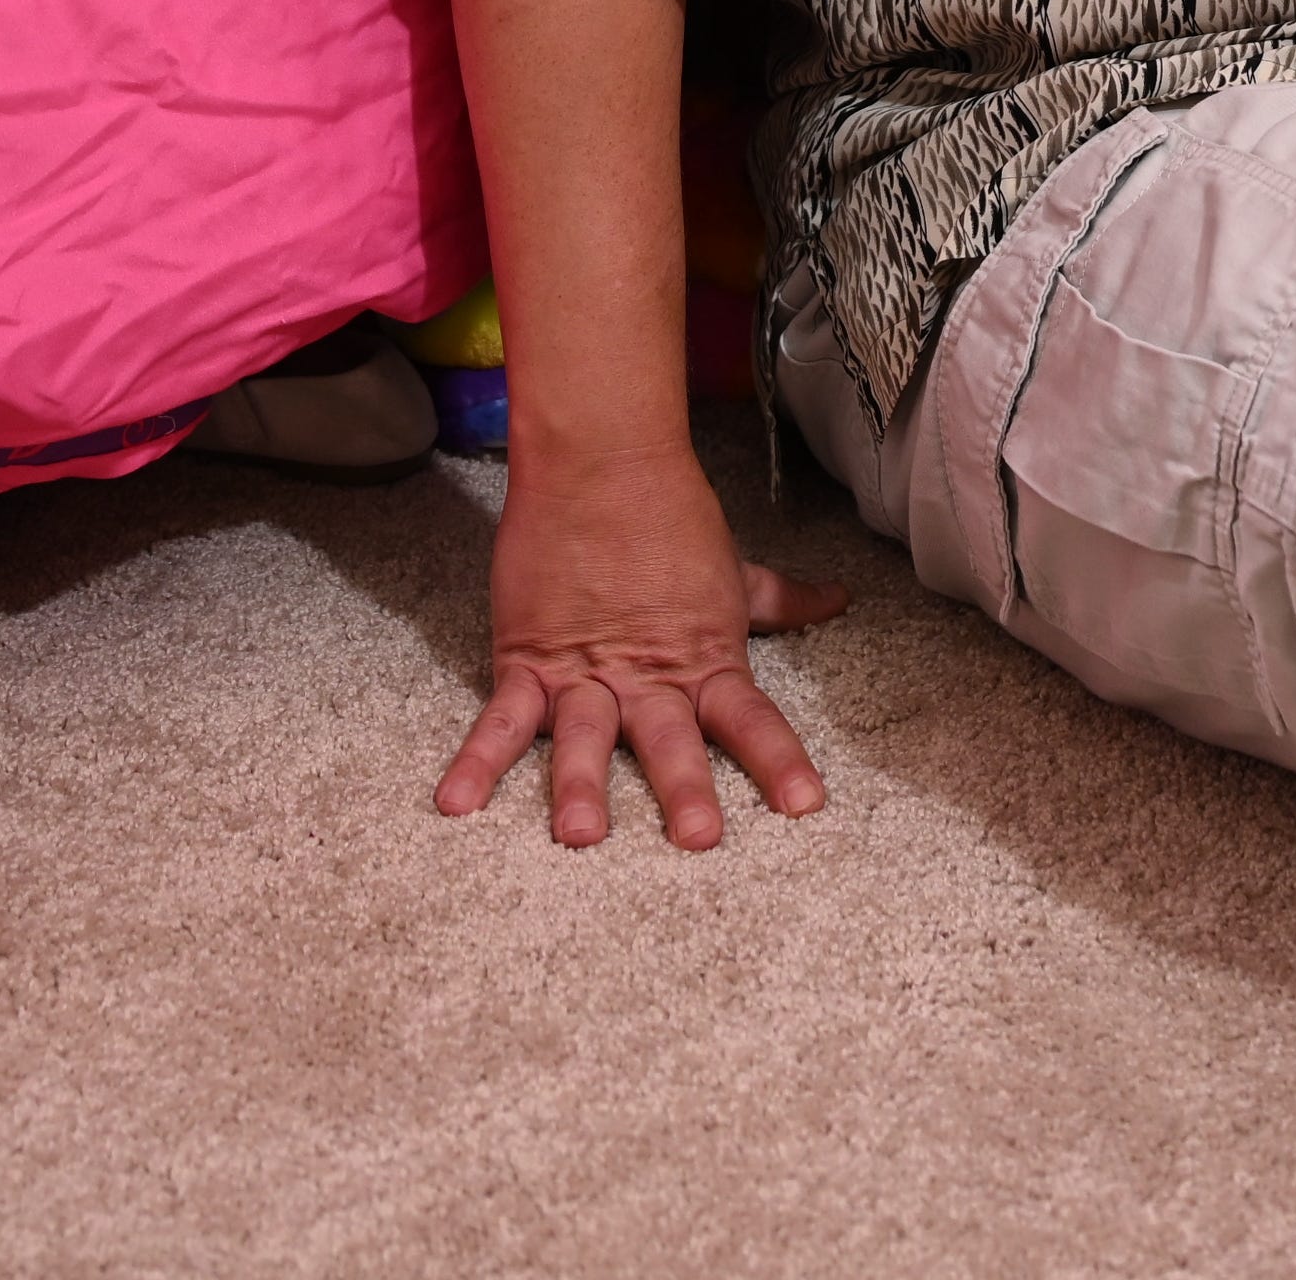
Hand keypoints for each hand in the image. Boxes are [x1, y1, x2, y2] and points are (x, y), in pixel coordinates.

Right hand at [434, 436, 845, 849]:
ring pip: (586, 737)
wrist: (600, 458)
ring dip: (583, 785)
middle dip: (684, 788)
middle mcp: (646, 677)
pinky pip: (502, 719)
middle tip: (700, 837)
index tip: (805, 805)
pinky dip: (477, 760)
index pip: (751, 719)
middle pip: (670, 740)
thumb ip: (781, 601)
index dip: (779, 761)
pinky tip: (457, 802)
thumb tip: (837, 600)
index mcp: (702, 659)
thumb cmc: (670, 515)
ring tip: (582, 833)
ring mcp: (583, 672)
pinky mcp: (526, 659)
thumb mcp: (732, 571)